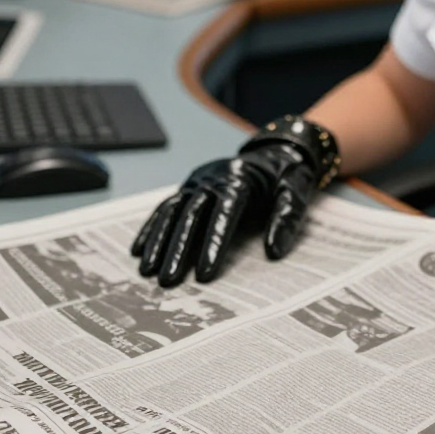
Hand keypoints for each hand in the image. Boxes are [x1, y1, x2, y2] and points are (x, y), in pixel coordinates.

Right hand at [131, 116, 338, 285]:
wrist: (276, 150)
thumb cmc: (287, 176)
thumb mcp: (296, 191)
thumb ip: (287, 218)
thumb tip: (273, 252)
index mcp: (240, 178)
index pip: (224, 212)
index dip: (213, 243)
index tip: (205, 275)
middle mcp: (213, 177)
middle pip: (192, 213)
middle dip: (178, 249)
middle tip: (168, 282)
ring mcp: (198, 180)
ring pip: (173, 210)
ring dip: (158, 242)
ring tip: (147, 273)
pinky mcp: (190, 186)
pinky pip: (166, 206)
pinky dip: (152, 228)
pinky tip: (138, 250)